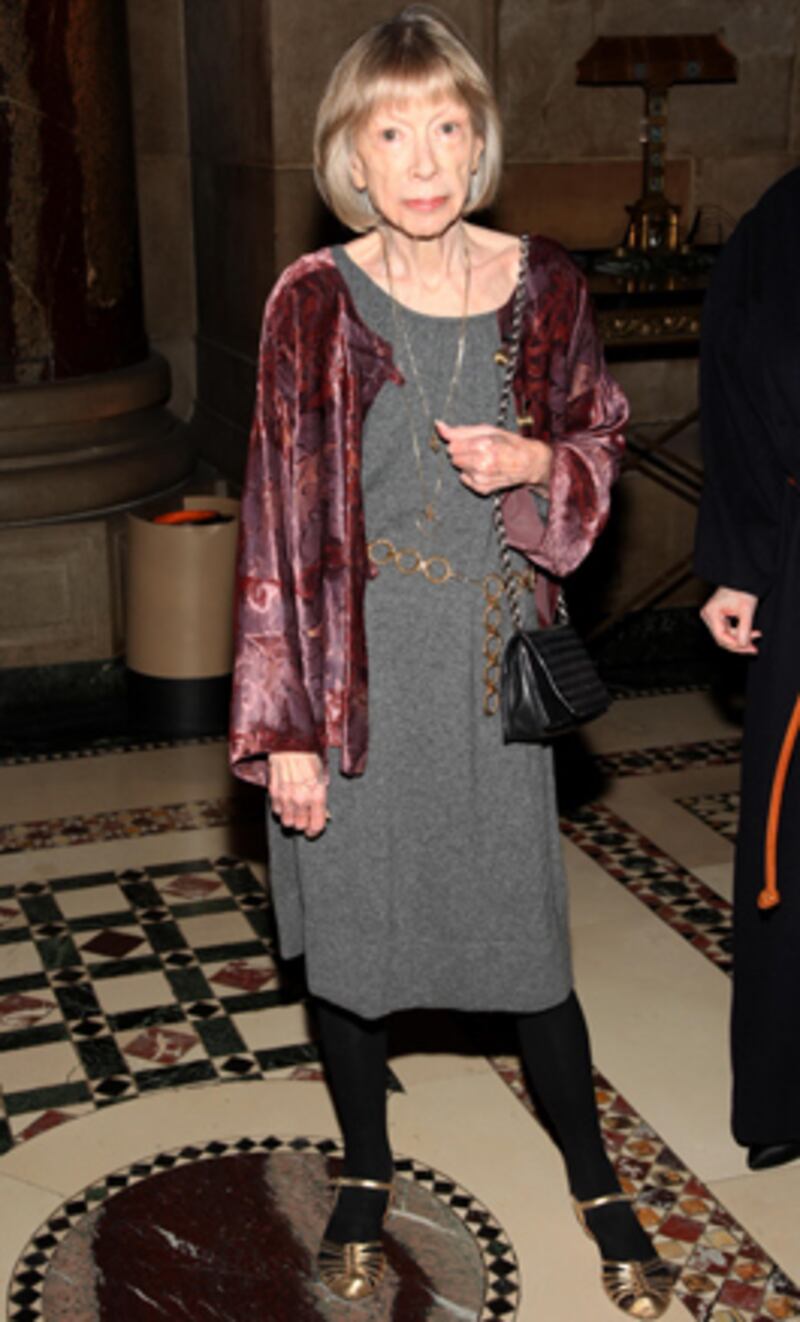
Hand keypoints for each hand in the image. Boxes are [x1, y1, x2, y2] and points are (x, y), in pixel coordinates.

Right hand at [268, 752, 328, 837]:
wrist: (290, 745)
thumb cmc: (308, 758)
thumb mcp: (322, 777)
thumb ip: (321, 798)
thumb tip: (324, 815)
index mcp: (317, 794)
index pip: (317, 825)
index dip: (315, 832)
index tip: (313, 831)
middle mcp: (301, 799)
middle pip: (301, 827)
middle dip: (303, 824)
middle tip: (304, 817)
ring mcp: (286, 797)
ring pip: (287, 823)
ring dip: (291, 819)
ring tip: (295, 810)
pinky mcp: (274, 793)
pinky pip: (277, 812)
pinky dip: (281, 809)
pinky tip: (286, 800)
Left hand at [436, 419, 551, 495]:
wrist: (527, 463)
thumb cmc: (508, 443)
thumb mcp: (486, 430)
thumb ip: (460, 430)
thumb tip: (438, 425)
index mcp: (483, 445)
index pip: (453, 446)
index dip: (460, 442)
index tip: (471, 442)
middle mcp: (482, 463)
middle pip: (454, 458)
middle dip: (463, 453)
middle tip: (478, 450)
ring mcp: (482, 478)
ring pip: (459, 469)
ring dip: (467, 464)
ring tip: (484, 460)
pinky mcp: (483, 489)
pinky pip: (465, 480)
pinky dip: (471, 475)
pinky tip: (484, 470)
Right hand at [700, 586, 760, 653]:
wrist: (741, 578)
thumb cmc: (742, 589)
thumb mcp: (746, 609)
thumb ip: (745, 628)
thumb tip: (743, 644)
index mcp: (712, 612)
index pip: (721, 636)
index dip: (735, 644)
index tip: (749, 646)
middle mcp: (708, 615)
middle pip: (722, 638)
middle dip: (739, 643)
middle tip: (754, 647)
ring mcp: (711, 616)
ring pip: (725, 635)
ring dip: (740, 638)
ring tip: (755, 637)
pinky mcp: (717, 617)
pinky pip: (726, 630)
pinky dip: (738, 633)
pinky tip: (750, 634)